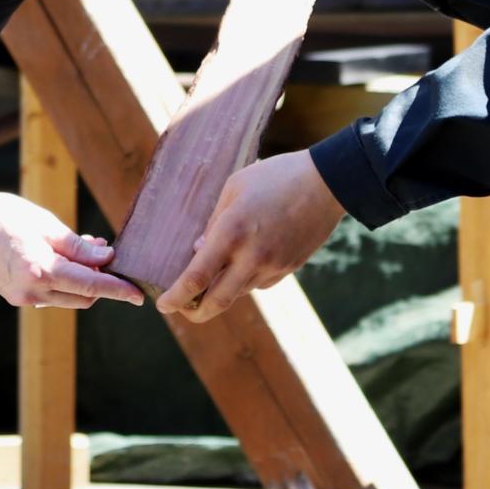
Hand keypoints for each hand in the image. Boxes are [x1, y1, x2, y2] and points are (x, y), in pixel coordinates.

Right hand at [0, 189, 143, 308]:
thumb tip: (106, 256)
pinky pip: (48, 295)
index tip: (139, 294)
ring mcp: (21, 297)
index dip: (118, 289)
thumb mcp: (42, 222)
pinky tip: (60, 259)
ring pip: (66, 298)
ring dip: (81, 281)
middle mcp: (32, 291)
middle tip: (104, 252)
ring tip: (84, 250)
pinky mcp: (13, 296)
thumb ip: (76, 244)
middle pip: (82, 297)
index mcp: (41, 270)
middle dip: (100, 282)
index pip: (91, 285)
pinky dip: (62, 282)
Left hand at [156, 151, 344, 322]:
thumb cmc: (275, 177)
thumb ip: (214, 222)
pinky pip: (260, 283)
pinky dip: (246, 280)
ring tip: (211, 279)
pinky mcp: (289, 268)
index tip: (162, 304)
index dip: (175, 297)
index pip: (195, 278)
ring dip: (221, 292)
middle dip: (194, 312)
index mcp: (231, 233)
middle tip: (183, 309)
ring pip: (239, 292)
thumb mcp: (235, 188)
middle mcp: (251, 257)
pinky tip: (246, 263)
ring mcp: (273, 266)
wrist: (327, 183)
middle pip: (216, 302)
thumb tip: (198, 252)